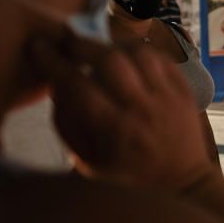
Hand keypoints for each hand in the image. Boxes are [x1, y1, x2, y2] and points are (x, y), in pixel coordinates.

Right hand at [31, 32, 212, 189]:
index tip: (39, 46)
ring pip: (139, 52)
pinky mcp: (183, 89)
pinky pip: (161, 57)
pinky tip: (127, 55)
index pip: (79, 86)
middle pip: (111, 60)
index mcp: (116, 130)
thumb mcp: (89, 164)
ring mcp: (167, 96)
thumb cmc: (130, 177)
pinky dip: (140, 50)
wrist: (184, 181)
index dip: (54, 62)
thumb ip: (68, 127)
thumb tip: (56, 87)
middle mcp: (143, 108)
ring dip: (114, 44)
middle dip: (83, 45)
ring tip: (100, 48)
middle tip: (68, 41)